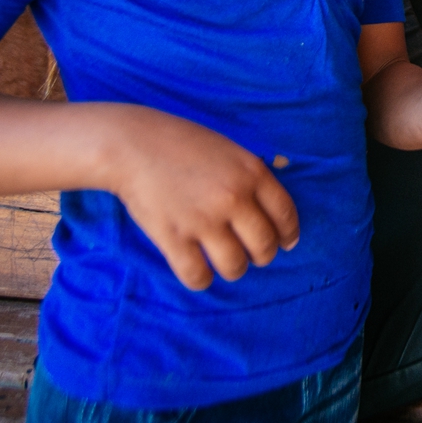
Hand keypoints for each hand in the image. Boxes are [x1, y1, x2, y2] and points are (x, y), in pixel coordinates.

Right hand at [101, 106, 299, 290]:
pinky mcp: (174, 238)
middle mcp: (233, 199)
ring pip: (234, 266)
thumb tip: (271, 209)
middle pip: (264, 246)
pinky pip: (198, 276)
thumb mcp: (230, 150)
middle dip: (262, 255)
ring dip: (233, 269)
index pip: (285, 215)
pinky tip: (198, 269)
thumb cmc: (182, 143)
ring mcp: (204, 220)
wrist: (133, 144)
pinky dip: (201, 279)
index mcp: (252, 173)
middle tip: (252, 254)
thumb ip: (251, 177)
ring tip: (224, 261)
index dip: (288, 234)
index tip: (286, 243)